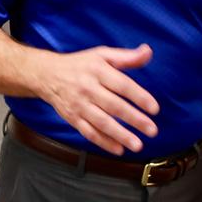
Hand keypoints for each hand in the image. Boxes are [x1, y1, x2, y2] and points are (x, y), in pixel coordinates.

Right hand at [36, 44, 160, 155]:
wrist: (46, 75)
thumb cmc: (80, 65)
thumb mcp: (102, 55)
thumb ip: (127, 56)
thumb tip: (148, 52)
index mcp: (97, 70)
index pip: (122, 85)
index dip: (139, 97)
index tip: (154, 109)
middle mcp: (87, 88)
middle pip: (114, 106)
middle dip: (134, 119)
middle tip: (152, 130)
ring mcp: (79, 105)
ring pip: (101, 122)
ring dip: (120, 135)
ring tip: (138, 144)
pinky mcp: (72, 118)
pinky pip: (88, 132)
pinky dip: (103, 142)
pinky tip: (118, 149)